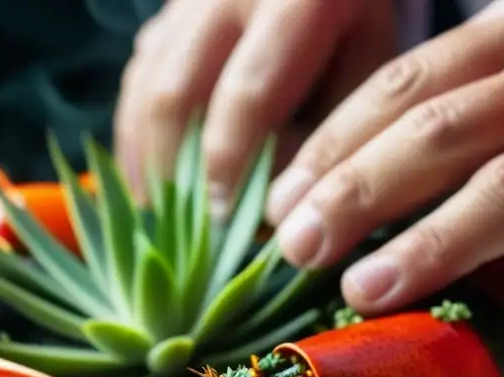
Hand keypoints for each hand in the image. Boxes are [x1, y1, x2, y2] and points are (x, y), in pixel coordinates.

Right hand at [113, 0, 393, 213]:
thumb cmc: (355, 27)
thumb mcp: (367, 67)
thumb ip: (328, 131)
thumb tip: (274, 202)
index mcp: (292, 1)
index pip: (248, 96)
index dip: (230, 164)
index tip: (222, 218)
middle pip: (177, 94)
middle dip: (175, 169)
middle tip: (182, 228)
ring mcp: (188, 0)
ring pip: (145, 85)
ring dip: (145, 157)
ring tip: (156, 212)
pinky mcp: (167, 14)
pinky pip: (138, 75)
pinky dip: (136, 132)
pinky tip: (145, 177)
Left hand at [266, 0, 503, 314]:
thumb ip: (446, 152)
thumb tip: (330, 211)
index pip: (398, 80)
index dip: (327, 142)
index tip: (276, 200)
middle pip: (414, 109)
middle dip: (336, 178)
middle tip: (283, 237)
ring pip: (453, 144)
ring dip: (371, 209)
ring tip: (317, 265)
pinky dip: (437, 244)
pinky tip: (385, 284)